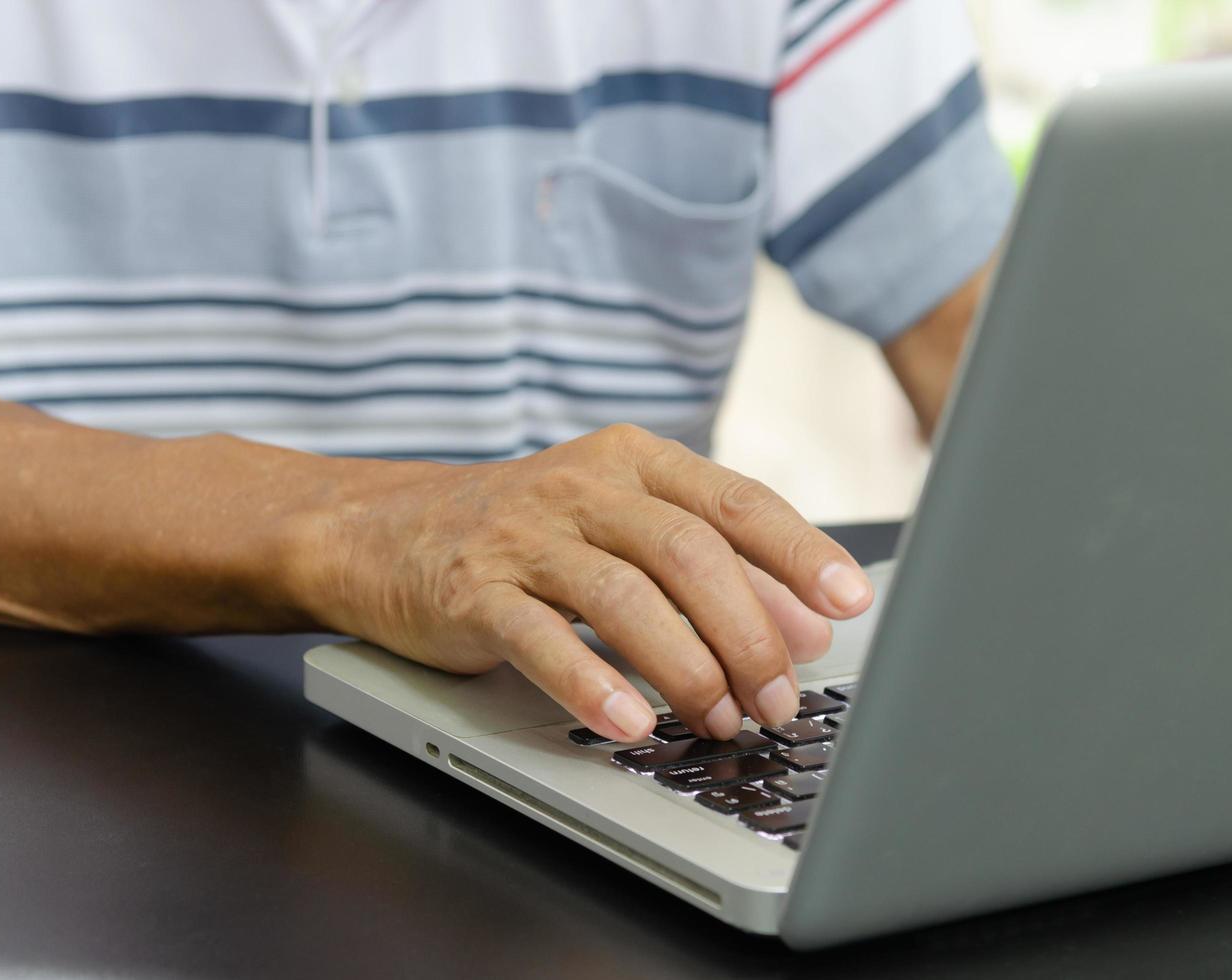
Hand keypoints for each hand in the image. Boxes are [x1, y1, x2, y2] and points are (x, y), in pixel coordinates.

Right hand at [299, 424, 874, 741]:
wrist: (382, 529)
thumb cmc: (522, 535)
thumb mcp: (621, 532)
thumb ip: (714, 569)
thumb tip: (805, 625)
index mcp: (634, 462)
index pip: (735, 501)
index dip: (800, 553)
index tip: (848, 603)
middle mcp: (585, 487)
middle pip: (690, 553)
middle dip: (749, 634)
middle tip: (779, 698)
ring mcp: (525, 535)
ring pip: (626, 596)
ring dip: (687, 667)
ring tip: (721, 718)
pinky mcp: (472, 588)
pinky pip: (541, 638)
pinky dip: (591, 684)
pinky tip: (630, 722)